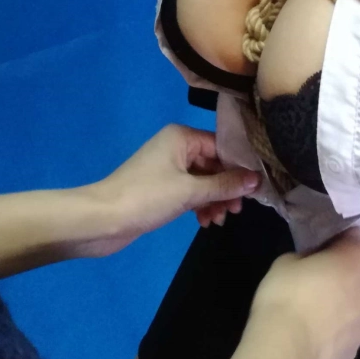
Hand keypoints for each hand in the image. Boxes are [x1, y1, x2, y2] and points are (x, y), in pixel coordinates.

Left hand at [83, 125, 260, 255]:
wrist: (101, 220)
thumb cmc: (147, 197)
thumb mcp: (190, 192)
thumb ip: (225, 185)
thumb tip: (257, 179)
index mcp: (182, 137)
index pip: (222, 146)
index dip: (240, 167)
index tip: (255, 188)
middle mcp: (176, 146)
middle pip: (214, 164)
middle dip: (226, 188)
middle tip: (236, 210)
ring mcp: (168, 167)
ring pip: (203, 180)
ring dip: (214, 199)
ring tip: (219, 220)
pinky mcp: (161, 187)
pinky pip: (190, 191)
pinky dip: (199, 204)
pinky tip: (206, 221)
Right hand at [234, 230, 359, 358]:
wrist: (286, 352)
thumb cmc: (287, 296)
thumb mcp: (288, 260)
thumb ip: (308, 256)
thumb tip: (313, 262)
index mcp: (359, 259)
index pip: (355, 236)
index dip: (338, 238)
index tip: (322, 244)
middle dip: (352, 267)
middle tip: (327, 271)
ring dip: (350, 298)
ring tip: (322, 305)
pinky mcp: (357, 349)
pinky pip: (352, 327)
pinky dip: (342, 324)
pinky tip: (320, 328)